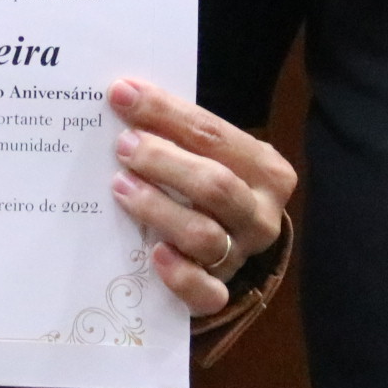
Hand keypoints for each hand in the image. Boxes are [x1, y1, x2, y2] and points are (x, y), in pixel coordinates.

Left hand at [107, 77, 294, 319]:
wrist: (231, 247)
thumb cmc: (210, 186)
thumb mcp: (209, 156)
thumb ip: (179, 134)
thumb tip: (123, 97)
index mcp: (266, 170)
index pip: (213, 134)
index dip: (165, 112)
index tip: (122, 94)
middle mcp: (261, 215)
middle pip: (214, 185)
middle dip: (163, 161)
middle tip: (123, 146)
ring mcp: (242, 257)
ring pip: (204, 235)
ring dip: (158, 208)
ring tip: (121, 186)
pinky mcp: (222, 293)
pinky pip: (205, 292)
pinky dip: (179, 274)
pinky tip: (154, 254)